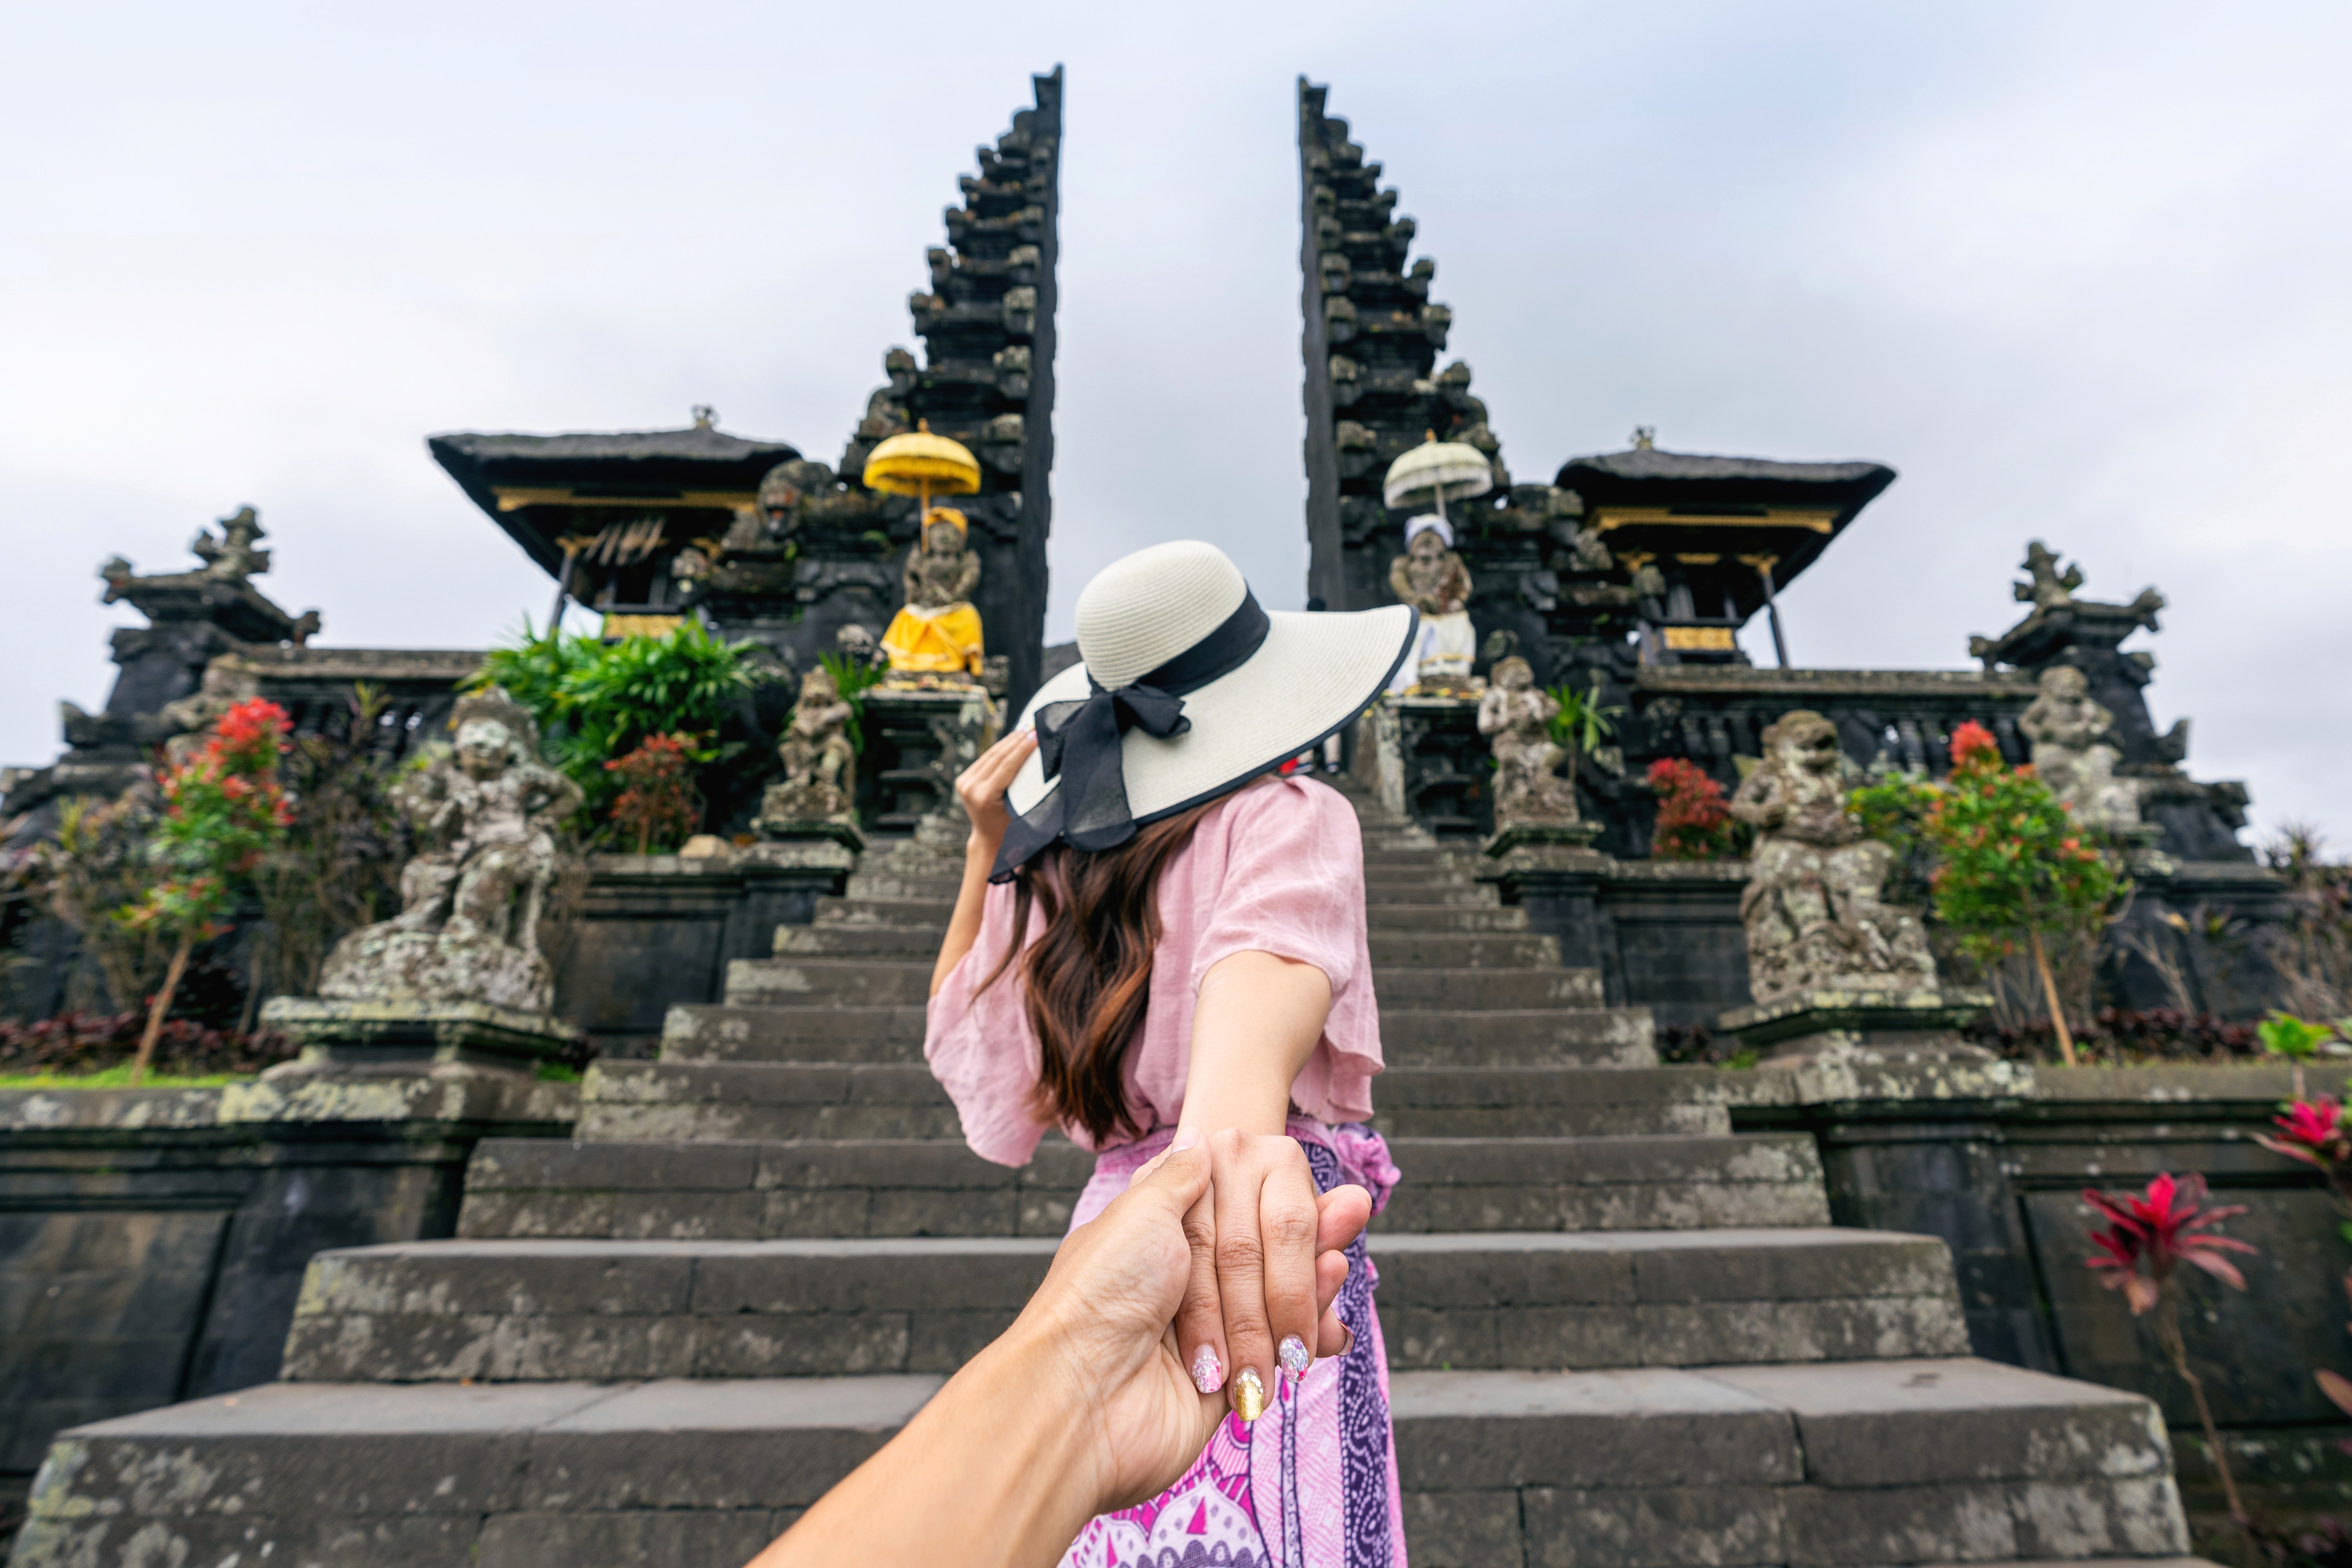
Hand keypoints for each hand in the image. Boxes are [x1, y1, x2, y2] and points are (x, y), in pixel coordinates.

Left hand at [749, 1134, 1368, 1566]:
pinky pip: (1282, 1365)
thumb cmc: (1088, 1301)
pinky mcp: (1225, 1397)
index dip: (1284, 1200)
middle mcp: (1187, 1290)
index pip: (1240, 1211)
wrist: (1069, 1395)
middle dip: (1309, 1240)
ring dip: (1314, 1286)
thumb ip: (1188, 1179)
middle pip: (1271, 1259)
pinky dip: (1307, 1341)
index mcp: (1164, 1241)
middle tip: (1348, 1210)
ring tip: (1336, 1256)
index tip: (1329, 1183)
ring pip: (1286, 1308)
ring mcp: (1209, 1343)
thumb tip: (1222, 1142)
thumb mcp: (1143, 1212)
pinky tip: (1325, 1320)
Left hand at [954, 727, 1037, 857]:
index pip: (1007, 766)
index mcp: (985, 797)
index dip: (1022, 749)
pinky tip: (1010, 740)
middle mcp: (970, 788)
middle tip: (1032, 728)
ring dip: (1007, 742)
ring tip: (1023, 731)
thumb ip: (1023, 783)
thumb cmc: (1010, 824)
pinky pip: (983, 760)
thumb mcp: (1019, 804)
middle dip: (1016, 742)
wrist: (988, 835)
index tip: (1036, 736)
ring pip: (989, 756)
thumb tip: (1036, 755)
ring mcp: (964, 783)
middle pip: (997, 758)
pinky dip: (998, 750)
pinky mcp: (962, 780)